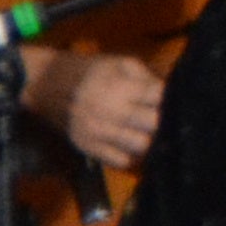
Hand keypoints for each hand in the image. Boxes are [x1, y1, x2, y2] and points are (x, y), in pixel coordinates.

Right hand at [43, 49, 168, 173]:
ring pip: (142, 146)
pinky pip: (121, 162)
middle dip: (166, 122)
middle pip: (155, 124)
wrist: (47, 84)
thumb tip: (173, 90)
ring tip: (151, 135)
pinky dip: (132, 157)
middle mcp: (112, 111)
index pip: (161, 98)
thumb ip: (147, 76)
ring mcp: (99, 132)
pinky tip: (133, 147)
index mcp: (123, 87)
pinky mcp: (89, 147)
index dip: (174, 100)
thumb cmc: (91, 72)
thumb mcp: (120, 63)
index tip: (178, 102)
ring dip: (151, 141)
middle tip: (170, 121)